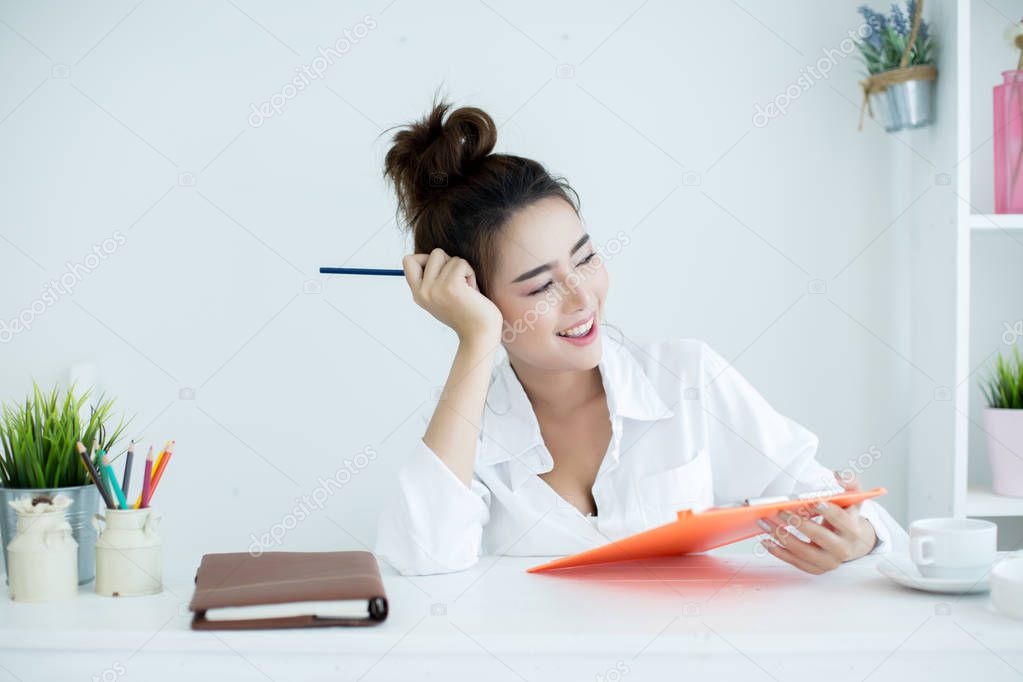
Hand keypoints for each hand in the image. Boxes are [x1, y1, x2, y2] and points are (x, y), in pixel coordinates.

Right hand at [402, 248, 502, 343]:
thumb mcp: (442, 297)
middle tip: (458, 282)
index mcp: (418, 294)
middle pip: (435, 253)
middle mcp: (423, 292)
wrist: (479, 334)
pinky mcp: (451, 286)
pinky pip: (461, 263)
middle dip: (451, 262)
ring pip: (450, 257)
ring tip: (466, 290)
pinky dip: (470, 273)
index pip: (408, 260)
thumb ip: (433, 280)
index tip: (441, 272)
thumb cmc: (466, 313)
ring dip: (463, 270)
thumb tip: (437, 255)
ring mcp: (435, 289)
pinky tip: (472, 291)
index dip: (426, 258)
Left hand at [757, 472, 877, 573]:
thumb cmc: (846, 517)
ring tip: (764, 522)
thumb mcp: (853, 498)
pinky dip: (778, 551)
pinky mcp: (816, 569)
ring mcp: (829, 562)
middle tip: (780, 511)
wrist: (851, 543)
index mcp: (853, 530)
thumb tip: (839, 475)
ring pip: (802, 550)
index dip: (827, 510)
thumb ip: (850, 482)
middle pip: (818, 535)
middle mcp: (843, 549)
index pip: (840, 519)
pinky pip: (794, 562)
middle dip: (797, 522)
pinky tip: (765, 540)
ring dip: (780, 535)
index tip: (813, 501)